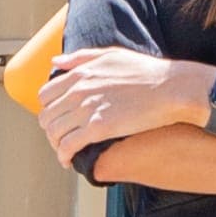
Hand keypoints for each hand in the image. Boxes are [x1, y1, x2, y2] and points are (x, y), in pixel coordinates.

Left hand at [32, 46, 196, 164]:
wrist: (170, 87)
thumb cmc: (146, 71)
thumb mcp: (111, 55)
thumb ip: (81, 58)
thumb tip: (55, 61)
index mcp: (80, 74)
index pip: (46, 95)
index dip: (48, 109)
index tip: (58, 118)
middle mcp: (78, 91)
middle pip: (47, 116)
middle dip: (50, 129)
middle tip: (61, 138)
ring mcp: (87, 109)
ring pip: (54, 132)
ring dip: (56, 145)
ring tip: (65, 152)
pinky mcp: (98, 128)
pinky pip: (68, 146)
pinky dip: (64, 156)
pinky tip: (69, 161)